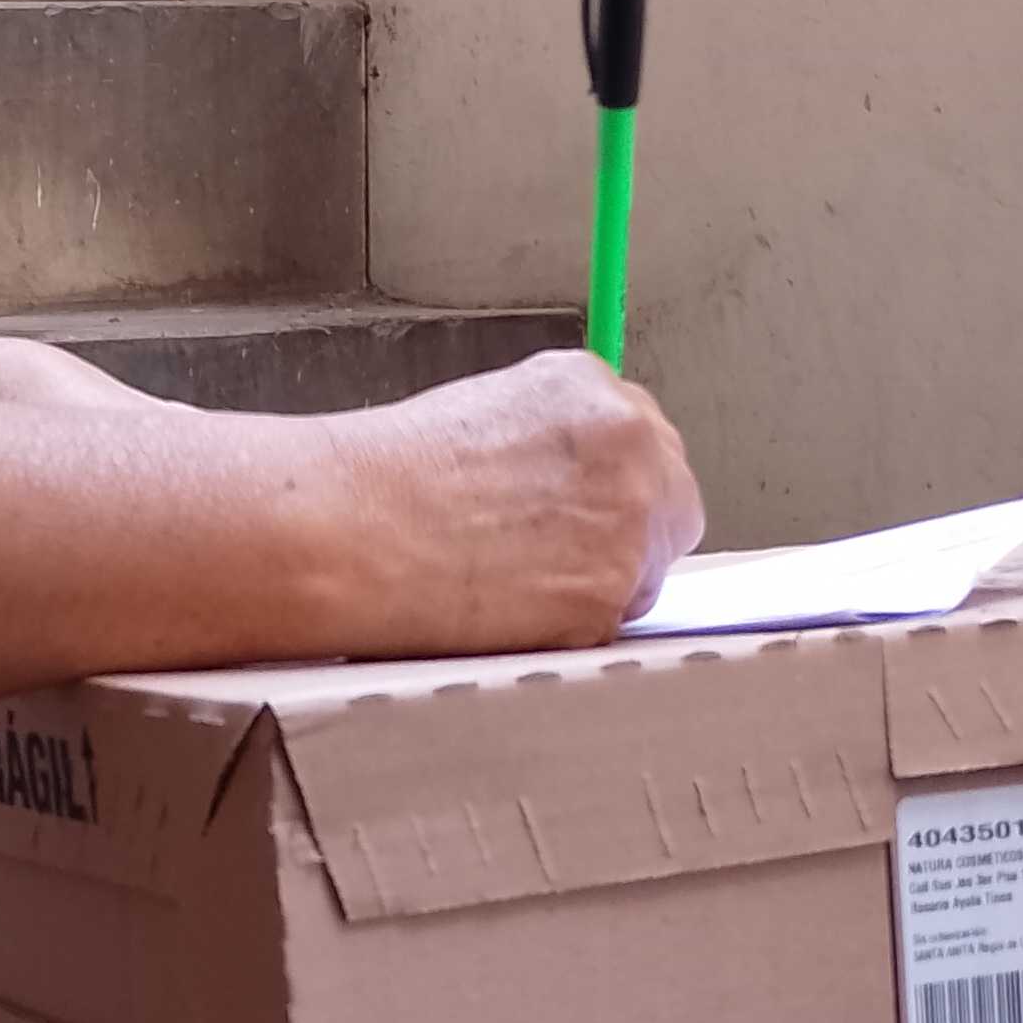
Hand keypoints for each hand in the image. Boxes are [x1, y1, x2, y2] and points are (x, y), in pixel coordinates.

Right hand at [327, 353, 703, 657]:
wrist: (351, 527)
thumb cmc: (389, 477)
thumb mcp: (488, 416)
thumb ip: (554, 445)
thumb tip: (571, 489)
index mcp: (595, 391)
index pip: (649, 449)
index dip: (611, 491)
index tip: (573, 513)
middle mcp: (631, 445)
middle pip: (671, 509)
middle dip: (625, 539)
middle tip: (548, 560)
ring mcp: (630, 522)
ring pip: (642, 575)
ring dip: (594, 588)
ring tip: (509, 584)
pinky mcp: (609, 597)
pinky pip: (606, 627)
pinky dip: (564, 631)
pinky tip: (505, 610)